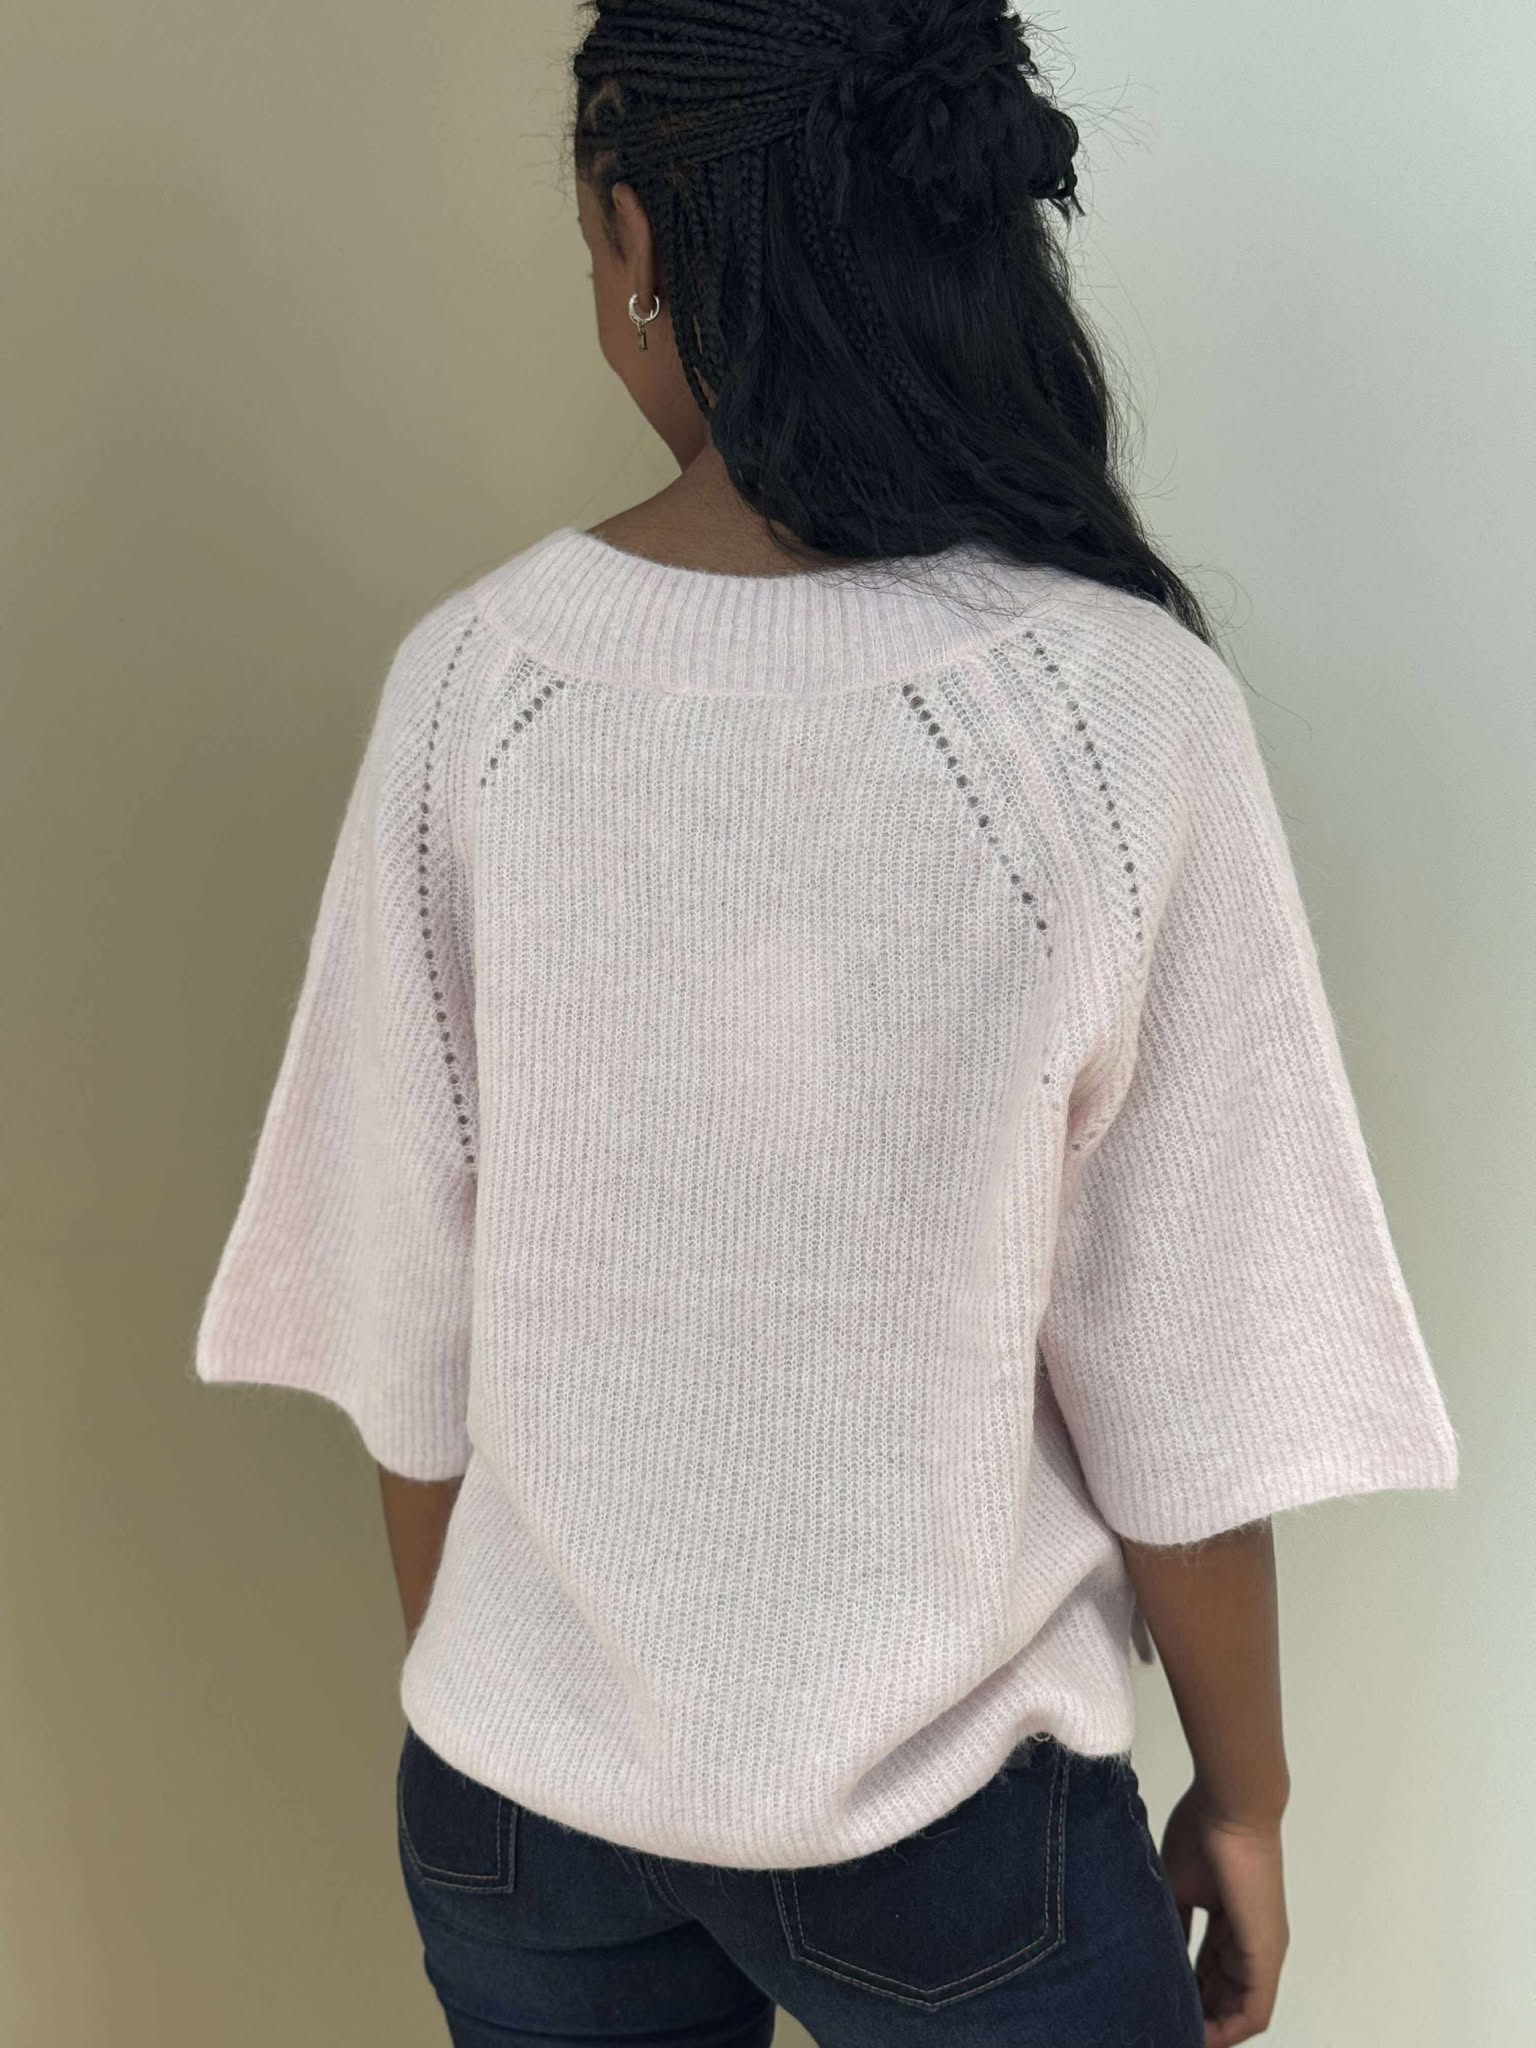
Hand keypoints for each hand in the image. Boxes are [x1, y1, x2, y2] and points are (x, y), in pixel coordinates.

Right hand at [1160, 1782, 1288, 2045]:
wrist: (1230, 1806)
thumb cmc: (1203, 1832)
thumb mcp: (1178, 1885)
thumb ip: (1173, 1923)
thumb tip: (1156, 1955)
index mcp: (1230, 1925)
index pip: (1208, 1974)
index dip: (1186, 1993)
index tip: (1157, 2002)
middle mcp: (1250, 1944)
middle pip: (1224, 1997)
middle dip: (1197, 2015)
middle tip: (1163, 2024)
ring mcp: (1262, 1951)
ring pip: (1238, 2009)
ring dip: (1211, 2027)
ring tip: (1177, 2034)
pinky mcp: (1265, 1955)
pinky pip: (1254, 2011)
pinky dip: (1229, 2029)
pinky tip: (1203, 2038)